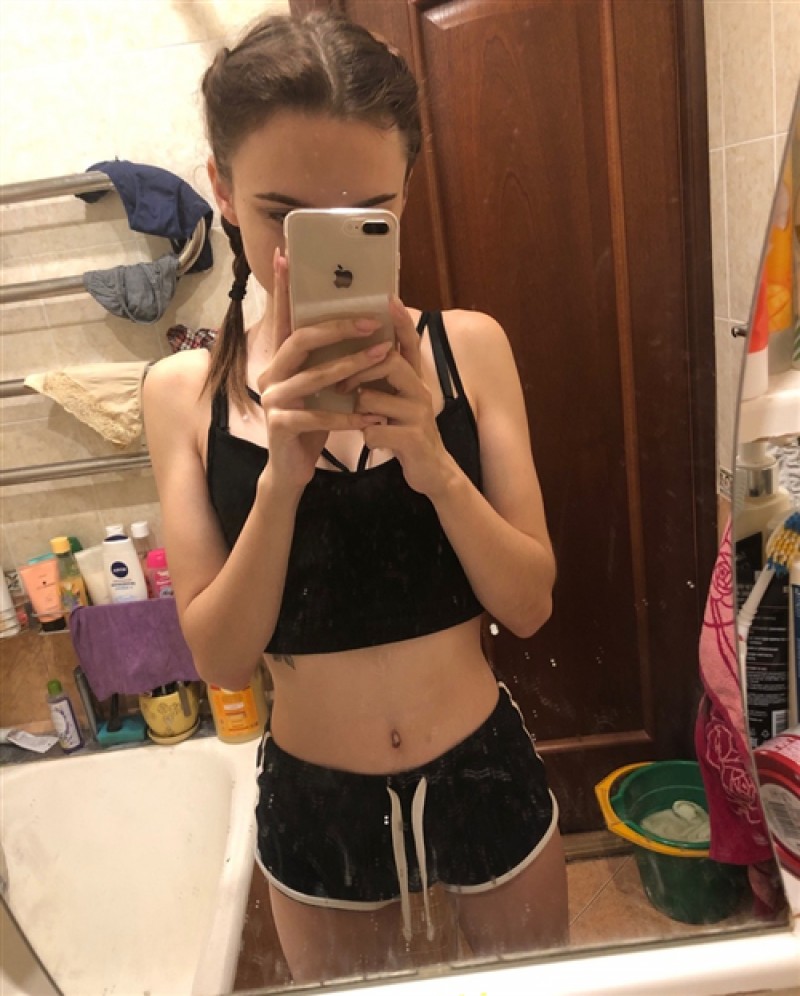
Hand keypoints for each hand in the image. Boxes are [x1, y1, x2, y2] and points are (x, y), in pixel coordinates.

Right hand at [255, 250, 391, 491]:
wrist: (291, 469)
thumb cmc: (311, 422)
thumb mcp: (320, 387)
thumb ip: (327, 359)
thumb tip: (357, 322)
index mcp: (280, 360)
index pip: (284, 318)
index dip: (282, 287)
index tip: (286, 254)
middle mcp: (271, 374)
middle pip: (300, 340)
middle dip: (337, 327)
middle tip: (369, 321)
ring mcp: (273, 400)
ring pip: (314, 377)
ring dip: (352, 367)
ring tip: (384, 356)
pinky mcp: (281, 426)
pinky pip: (319, 417)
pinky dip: (349, 417)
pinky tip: (373, 417)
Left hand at [338, 297, 456, 496]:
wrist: (433, 473)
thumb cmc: (406, 434)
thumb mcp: (399, 402)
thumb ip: (385, 381)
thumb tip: (356, 356)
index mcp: (415, 380)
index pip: (409, 343)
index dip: (400, 321)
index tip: (388, 298)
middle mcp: (421, 391)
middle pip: (388, 362)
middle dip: (358, 371)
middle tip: (342, 385)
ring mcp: (419, 415)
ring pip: (372, 398)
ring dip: (357, 410)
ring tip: (356, 418)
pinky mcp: (413, 439)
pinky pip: (374, 430)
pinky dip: (366, 437)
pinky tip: (371, 442)